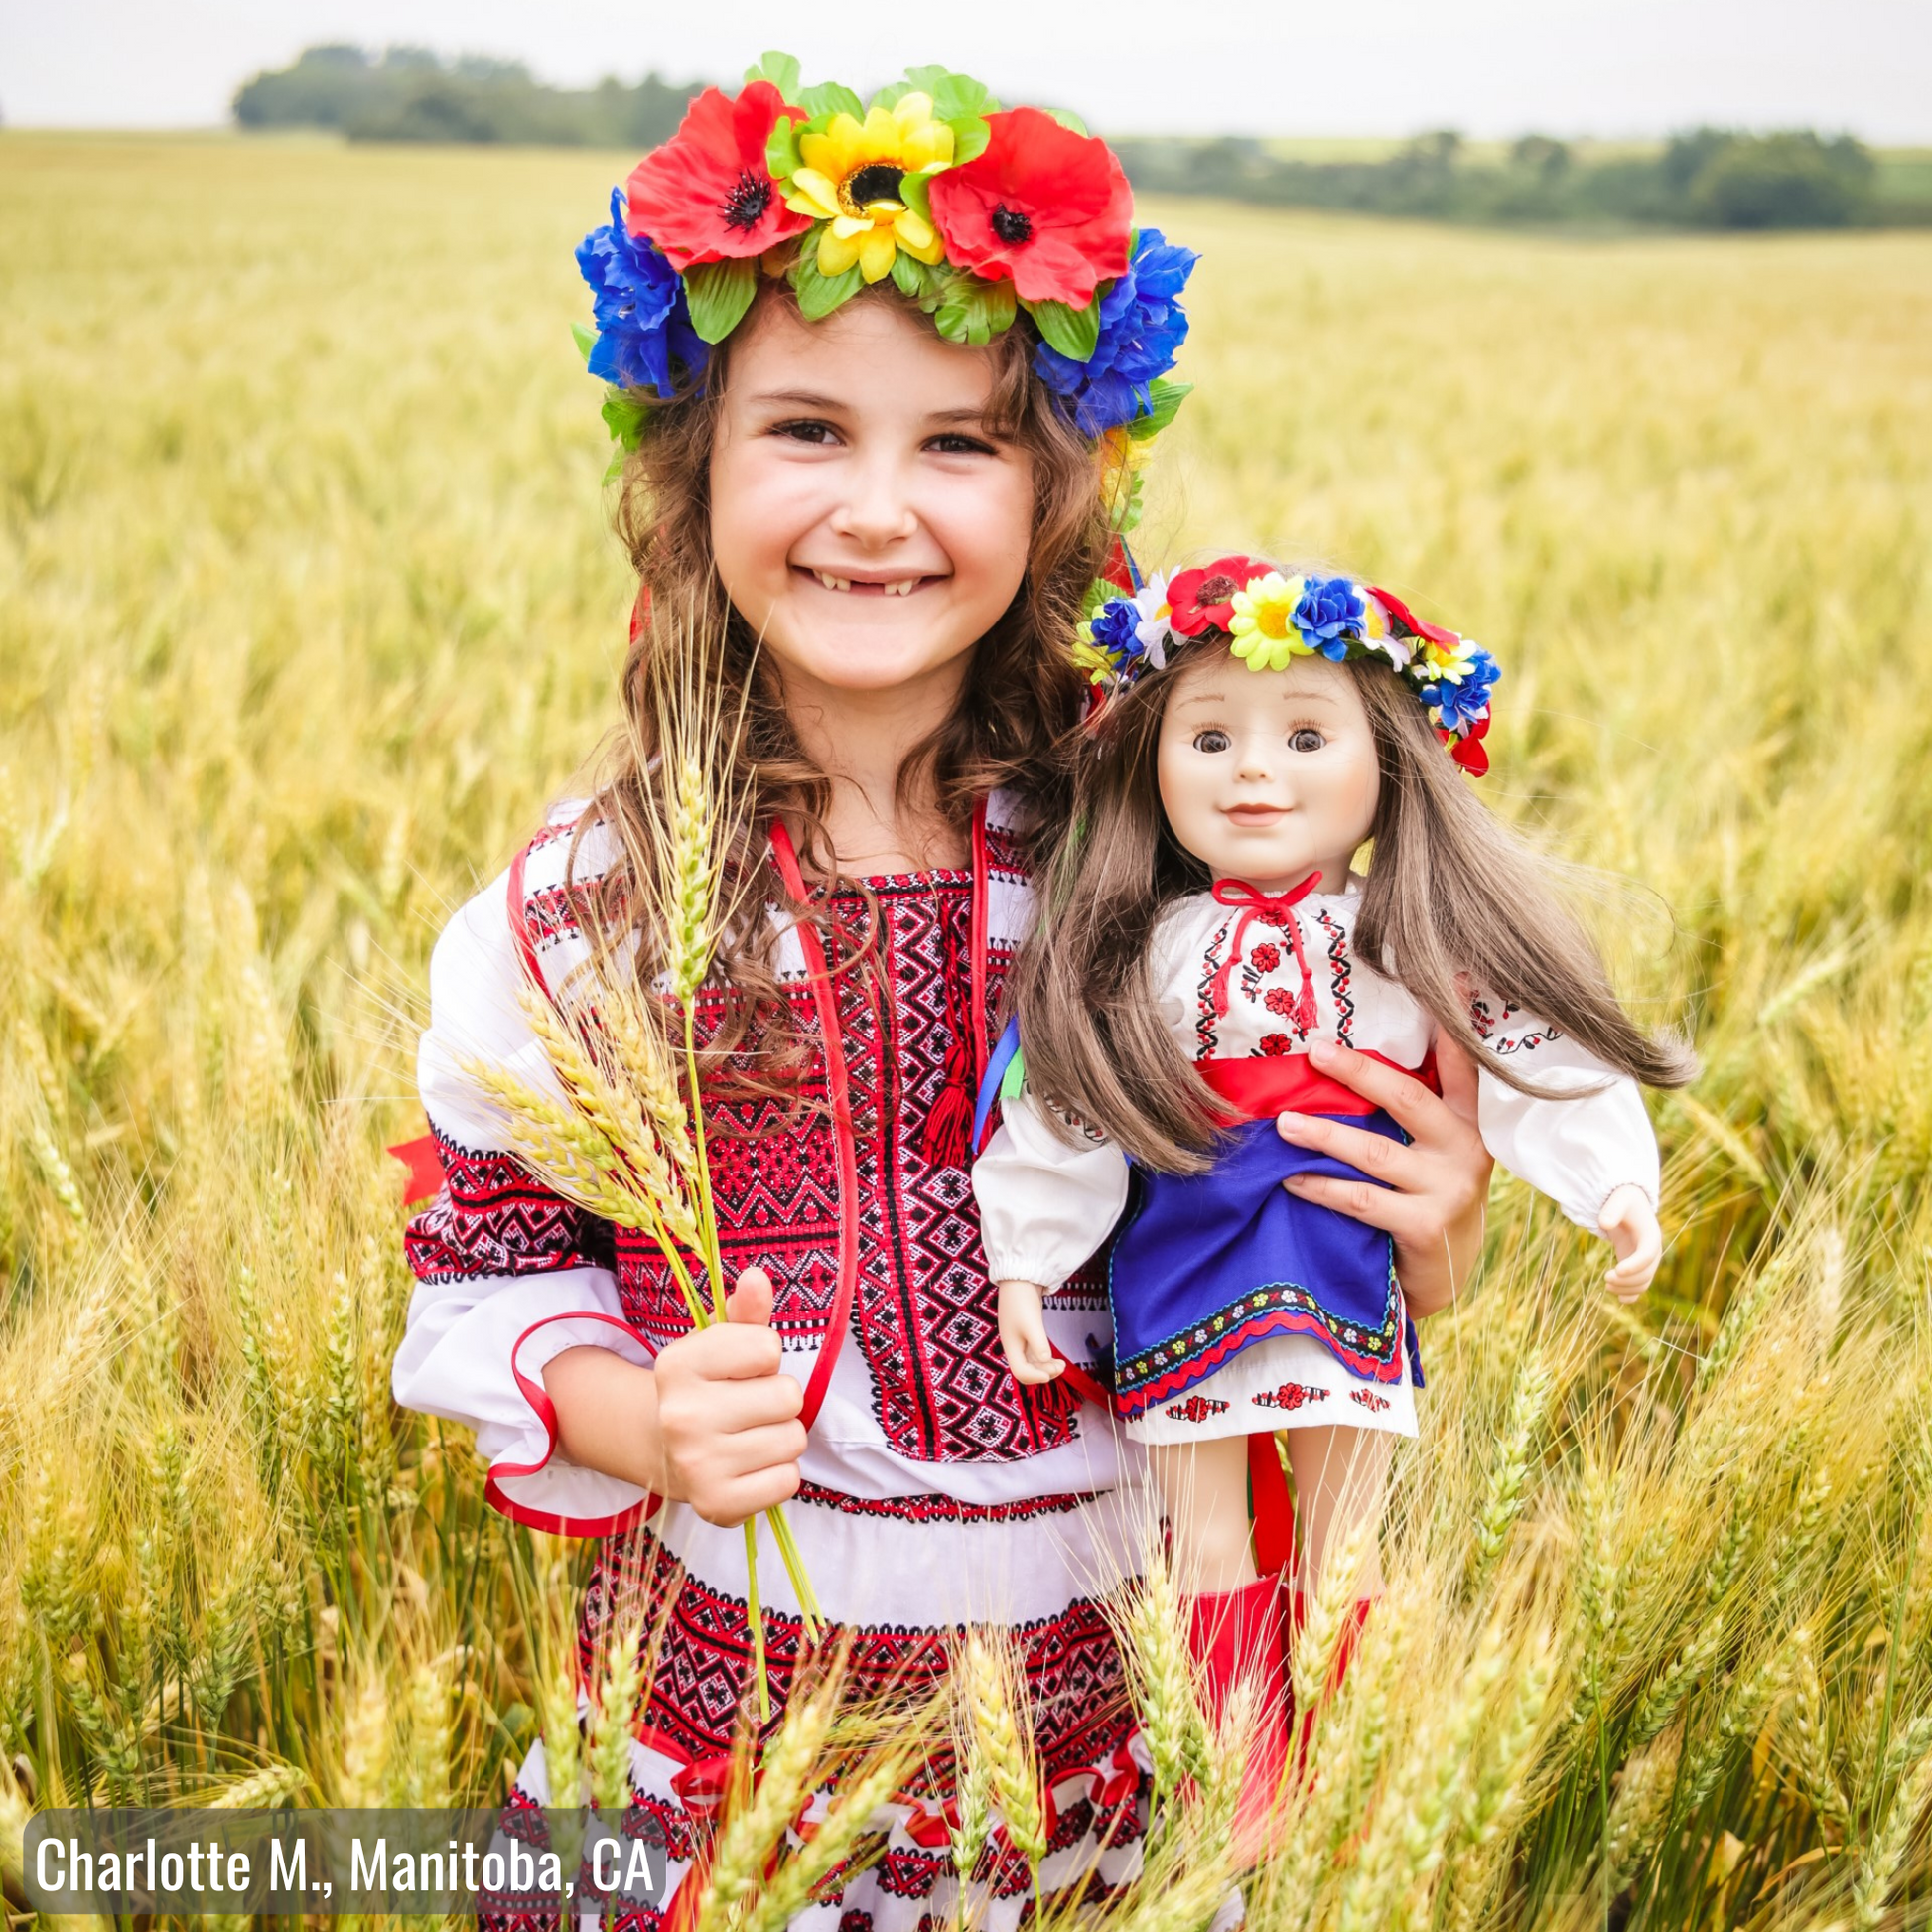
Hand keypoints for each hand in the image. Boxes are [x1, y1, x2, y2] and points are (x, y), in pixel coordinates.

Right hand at [546, 1266, 806, 1527]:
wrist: (665, 1451)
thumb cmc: (708, 1388)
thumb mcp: (721, 1344)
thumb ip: (746, 1312)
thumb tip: (757, 1277)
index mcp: (679, 1365)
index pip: (767, 1348)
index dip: (765, 1357)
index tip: (742, 1370)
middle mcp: (681, 1415)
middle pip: (788, 1397)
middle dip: (779, 1401)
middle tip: (750, 1409)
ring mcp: (696, 1464)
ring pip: (793, 1440)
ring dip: (781, 1438)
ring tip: (749, 1437)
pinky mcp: (716, 1504)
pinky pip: (788, 1481)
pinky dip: (779, 1475)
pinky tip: (751, 1467)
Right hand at [998, 1279, 1063, 1385]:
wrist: (1018, 1278)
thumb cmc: (1022, 1301)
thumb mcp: (1032, 1323)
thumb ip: (1038, 1344)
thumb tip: (1045, 1360)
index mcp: (1011, 1346)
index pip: (1020, 1372)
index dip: (1035, 1377)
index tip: (1051, 1373)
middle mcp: (1013, 1345)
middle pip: (1026, 1370)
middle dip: (1044, 1373)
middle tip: (1062, 1367)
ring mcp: (1019, 1339)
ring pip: (1031, 1362)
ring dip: (1046, 1367)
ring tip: (1062, 1365)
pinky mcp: (1026, 1332)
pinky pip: (1034, 1353)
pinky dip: (1044, 1358)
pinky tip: (1055, 1358)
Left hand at [1277, 1034, 1492, 1319]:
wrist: (1446, 1274)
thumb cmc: (1428, 1198)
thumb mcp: (1435, 1150)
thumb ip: (1412, 1110)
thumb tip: (1349, 1057)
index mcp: (1469, 1123)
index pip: (1462, 1066)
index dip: (1455, 1024)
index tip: (1453, 976)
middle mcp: (1465, 1150)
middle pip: (1409, 1098)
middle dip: (1360, 1072)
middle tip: (1316, 1051)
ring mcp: (1448, 1189)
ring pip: (1376, 1152)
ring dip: (1324, 1135)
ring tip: (1283, 1123)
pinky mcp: (1424, 1226)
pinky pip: (1361, 1200)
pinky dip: (1321, 1187)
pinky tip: (1290, 1178)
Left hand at [1599, 1185, 1661, 1299]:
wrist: (1629, 1206)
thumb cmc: (1624, 1202)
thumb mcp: (1619, 1200)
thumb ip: (1612, 1210)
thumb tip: (1604, 1224)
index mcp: (1651, 1236)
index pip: (1647, 1255)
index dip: (1634, 1265)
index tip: (1617, 1271)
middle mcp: (1653, 1251)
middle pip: (1646, 1273)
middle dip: (1627, 1280)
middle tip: (1606, 1279)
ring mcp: (1646, 1261)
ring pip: (1643, 1283)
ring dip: (1627, 1289)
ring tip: (1607, 1286)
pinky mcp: (1637, 1266)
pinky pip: (1639, 1285)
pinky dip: (1631, 1295)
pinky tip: (1619, 1299)